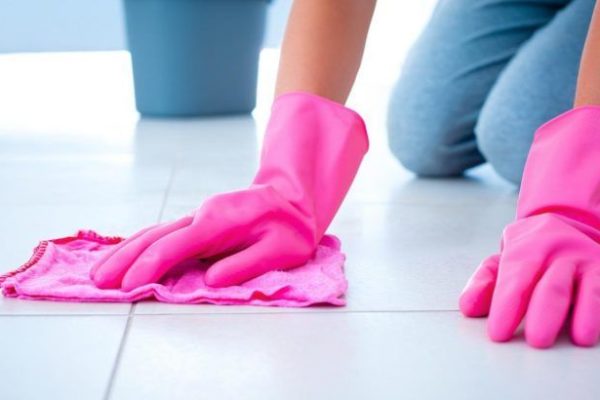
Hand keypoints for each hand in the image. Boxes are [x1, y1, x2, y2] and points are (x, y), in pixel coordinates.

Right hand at [90, 92, 367, 288]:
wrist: (293, 199)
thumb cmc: (290, 228)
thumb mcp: (281, 251)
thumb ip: (246, 265)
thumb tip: (210, 281)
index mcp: (219, 222)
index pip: (176, 246)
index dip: (150, 267)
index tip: (129, 286)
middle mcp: (202, 216)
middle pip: (155, 237)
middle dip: (125, 259)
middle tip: (98, 282)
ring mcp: (198, 217)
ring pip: (154, 233)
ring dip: (125, 251)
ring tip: (99, 272)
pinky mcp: (199, 222)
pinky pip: (164, 234)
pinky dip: (140, 245)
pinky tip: (126, 256)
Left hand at [460, 107, 599, 347]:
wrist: (568, 222)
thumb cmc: (531, 252)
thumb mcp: (503, 261)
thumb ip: (483, 284)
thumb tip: (467, 307)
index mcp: (528, 250)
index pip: (516, 281)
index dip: (506, 308)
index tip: (498, 333)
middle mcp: (560, 254)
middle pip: (552, 287)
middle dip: (543, 314)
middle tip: (536, 341)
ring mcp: (588, 262)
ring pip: (588, 289)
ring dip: (584, 314)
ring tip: (579, 338)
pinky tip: (595, 329)